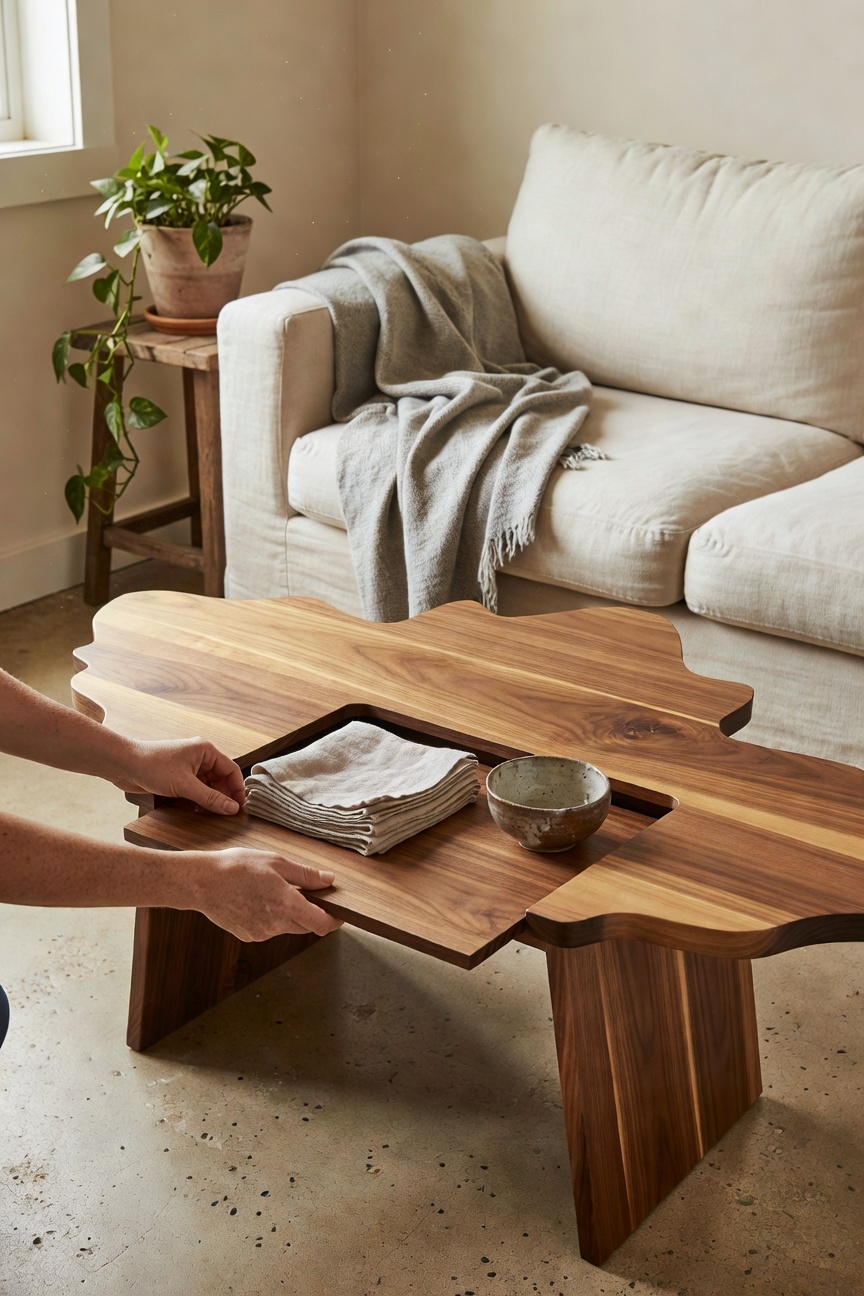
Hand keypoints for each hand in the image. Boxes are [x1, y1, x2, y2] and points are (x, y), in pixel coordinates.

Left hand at [115, 737, 245, 815]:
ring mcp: (188, 767)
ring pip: (208, 785)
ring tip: (213, 816)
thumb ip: (210, 798)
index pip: (232, 770)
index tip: (239, 808)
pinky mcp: (178, 776)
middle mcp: (199, 757)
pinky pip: (195, 789)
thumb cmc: (153, 766)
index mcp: (206, 750)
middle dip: (224, 796)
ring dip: (210, 800)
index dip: (237, 790)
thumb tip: (232, 808)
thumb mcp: (185, 786)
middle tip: (227, 816)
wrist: (123, 764)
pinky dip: (198, 800)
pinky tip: (198, 811)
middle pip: (221, 779)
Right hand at [185, 848, 342, 940]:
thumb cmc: (237, 867)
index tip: (339, 913)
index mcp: (286, 905)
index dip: (334, 920)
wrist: (202, 882)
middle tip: (303, 892)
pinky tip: (257, 900)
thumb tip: (329, 880)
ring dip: (289, 914)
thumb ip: (306, 875)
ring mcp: (261, 934)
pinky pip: (269, 929)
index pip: (322, 924)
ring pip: (287, 928)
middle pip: (306, 926)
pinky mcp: (249, 936)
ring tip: (272, 891)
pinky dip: (271, 918)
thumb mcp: (276, 863)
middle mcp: (275, 925)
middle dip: (311, 913)